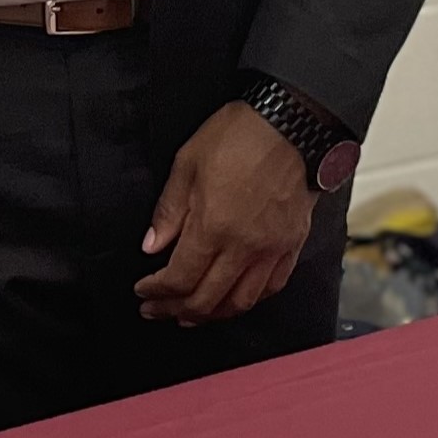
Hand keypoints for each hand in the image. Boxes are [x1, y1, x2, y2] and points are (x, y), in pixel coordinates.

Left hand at [133, 97, 318, 325]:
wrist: (293, 123)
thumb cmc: (240, 135)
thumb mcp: (187, 163)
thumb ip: (169, 210)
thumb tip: (152, 245)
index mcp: (213, 226)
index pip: (179, 278)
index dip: (156, 292)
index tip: (143, 290)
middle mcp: (244, 247)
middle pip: (207, 299)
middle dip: (175, 310)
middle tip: (157, 310)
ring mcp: (272, 249)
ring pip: (241, 302)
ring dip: (212, 314)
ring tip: (191, 314)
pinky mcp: (292, 245)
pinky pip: (271, 287)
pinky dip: (249, 300)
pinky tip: (234, 298)